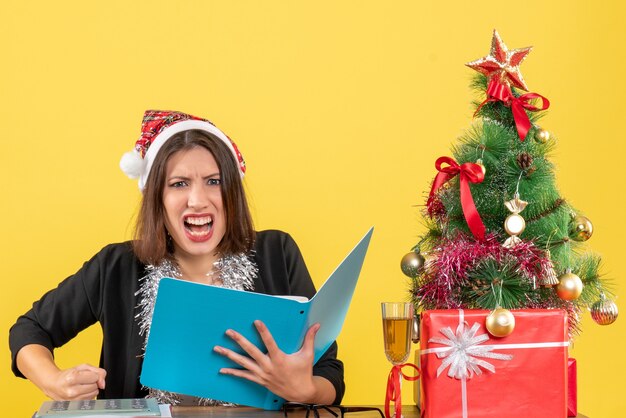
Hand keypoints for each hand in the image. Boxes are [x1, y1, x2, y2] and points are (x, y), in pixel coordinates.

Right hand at [43, 364, 106, 400]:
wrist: (54, 384)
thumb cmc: (69, 375)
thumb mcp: (83, 367)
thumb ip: (99, 372)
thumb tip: (103, 384)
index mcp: (72, 377)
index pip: (95, 377)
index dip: (93, 375)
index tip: (85, 375)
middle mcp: (72, 390)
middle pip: (95, 386)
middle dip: (92, 382)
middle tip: (83, 381)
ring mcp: (73, 400)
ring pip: (94, 394)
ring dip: (91, 389)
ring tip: (81, 386)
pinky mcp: (74, 405)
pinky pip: (90, 400)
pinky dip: (88, 395)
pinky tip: (80, 392)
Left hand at [214, 320, 332, 403]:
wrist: (300, 393)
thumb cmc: (303, 373)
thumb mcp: (307, 355)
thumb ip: (309, 338)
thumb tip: (316, 325)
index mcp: (279, 359)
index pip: (269, 342)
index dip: (263, 332)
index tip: (256, 322)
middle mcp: (268, 366)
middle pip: (251, 352)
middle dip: (239, 341)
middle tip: (229, 332)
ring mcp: (262, 374)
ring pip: (243, 363)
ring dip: (229, 356)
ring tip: (218, 348)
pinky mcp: (259, 380)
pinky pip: (243, 376)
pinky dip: (232, 372)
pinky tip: (222, 369)